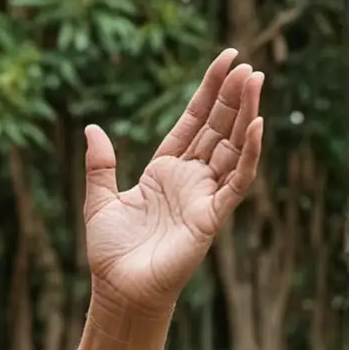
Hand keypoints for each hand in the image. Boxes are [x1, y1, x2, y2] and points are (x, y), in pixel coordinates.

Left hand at [81, 49, 264, 315]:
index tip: (226, 60)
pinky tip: (258, 126)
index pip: (194, 122)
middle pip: (218, 128)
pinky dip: (250, 154)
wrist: (118, 289)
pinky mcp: (212, 215)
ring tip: (255, 80)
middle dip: (231, 96)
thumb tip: (91, 127)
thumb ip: (100, 164)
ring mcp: (204, 195)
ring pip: (233, 146)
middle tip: (245, 64)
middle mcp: (190, 178)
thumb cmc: (111, 252)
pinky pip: (238, 180)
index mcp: (165, 170)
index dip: (208, 92)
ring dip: (245, 114)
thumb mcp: (99, 200)